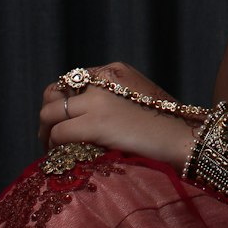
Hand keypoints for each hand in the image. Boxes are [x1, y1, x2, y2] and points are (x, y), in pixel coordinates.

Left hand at [39, 61, 196, 169]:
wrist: (181, 138)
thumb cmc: (165, 127)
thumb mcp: (138, 99)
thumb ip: (113, 98)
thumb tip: (86, 114)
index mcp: (114, 70)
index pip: (70, 81)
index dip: (62, 103)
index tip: (62, 122)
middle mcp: (101, 80)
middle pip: (53, 93)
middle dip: (47, 116)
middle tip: (50, 138)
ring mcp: (96, 101)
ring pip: (49, 113)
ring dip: (46, 133)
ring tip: (52, 150)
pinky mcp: (95, 123)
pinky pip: (59, 133)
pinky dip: (55, 146)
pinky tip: (63, 157)